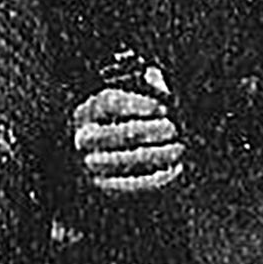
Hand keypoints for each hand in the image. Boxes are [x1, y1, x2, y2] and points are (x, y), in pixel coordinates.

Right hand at [71, 71, 185, 197]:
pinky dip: (153, 177)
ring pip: (117, 161)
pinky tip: (174, 168)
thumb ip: (150, 87)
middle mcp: (84, 136)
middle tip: (171, 128)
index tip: (161, 108)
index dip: (136, 105)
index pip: (108, 103)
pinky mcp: (104, 184)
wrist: (128, 150)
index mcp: (90, 110)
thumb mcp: (143, 99)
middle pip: (110, 133)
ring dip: (152, 154)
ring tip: (178, 148)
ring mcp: (91, 162)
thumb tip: (158, 79)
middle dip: (144, 131)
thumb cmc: (141, 117)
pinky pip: (126, 184)